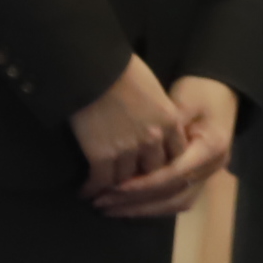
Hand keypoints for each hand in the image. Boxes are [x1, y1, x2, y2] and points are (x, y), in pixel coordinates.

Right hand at [70, 56, 183, 198]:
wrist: (95, 69)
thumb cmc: (123, 70)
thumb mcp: (154, 91)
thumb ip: (159, 113)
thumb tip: (152, 123)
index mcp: (170, 122)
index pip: (176, 154)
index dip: (164, 164)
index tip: (152, 168)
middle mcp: (154, 140)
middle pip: (153, 171)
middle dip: (142, 178)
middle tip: (129, 184)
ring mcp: (128, 150)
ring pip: (127, 180)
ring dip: (116, 187)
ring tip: (105, 193)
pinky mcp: (102, 156)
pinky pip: (100, 181)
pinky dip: (92, 189)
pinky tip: (86, 193)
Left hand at [97, 71, 237, 217]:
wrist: (220, 93)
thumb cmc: (199, 92)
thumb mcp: (181, 101)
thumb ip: (163, 126)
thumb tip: (138, 147)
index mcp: (212, 147)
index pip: (176, 173)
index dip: (145, 183)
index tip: (115, 186)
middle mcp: (213, 167)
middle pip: (174, 195)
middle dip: (137, 202)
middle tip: (103, 203)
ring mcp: (208, 175)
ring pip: (176, 203)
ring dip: (142, 210)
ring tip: (110, 209)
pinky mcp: (199, 178)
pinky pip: (176, 199)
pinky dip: (152, 206)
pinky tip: (128, 207)